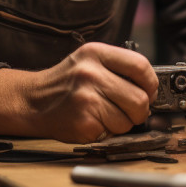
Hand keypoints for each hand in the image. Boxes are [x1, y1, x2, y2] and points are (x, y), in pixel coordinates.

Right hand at [0, 42, 157, 143]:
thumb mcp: (89, 63)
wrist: (32, 101)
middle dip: (139, 110)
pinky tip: (92, 122)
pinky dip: (107, 132)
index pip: (141, 66)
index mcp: (96, 53)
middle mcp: (91, 74)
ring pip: (128, 120)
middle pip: (140, 98)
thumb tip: (153, 89)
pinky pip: (113, 133)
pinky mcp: (84, 122)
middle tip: (128, 110)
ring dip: (122, 123)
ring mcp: (87, 99)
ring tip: (104, 115)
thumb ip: (118, 69)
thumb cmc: (66, 83)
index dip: (150, 83)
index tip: (149, 91)